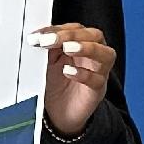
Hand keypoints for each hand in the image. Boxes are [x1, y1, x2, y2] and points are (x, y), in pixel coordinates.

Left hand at [33, 23, 116, 138]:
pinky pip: (97, 79)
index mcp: (82, 44)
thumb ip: (48, 49)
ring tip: (68, 48)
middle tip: (49, 40)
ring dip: (86, 48)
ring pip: (105, 54)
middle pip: (94, 36)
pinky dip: (83, 74)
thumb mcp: (48, 63)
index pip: (76, 29)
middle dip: (72, 35)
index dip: (59, 29)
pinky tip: (68, 72)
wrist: (58, 114)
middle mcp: (94, 56)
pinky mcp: (97, 90)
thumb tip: (39, 36)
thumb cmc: (55, 85)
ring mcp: (99, 72)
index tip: (39, 34)